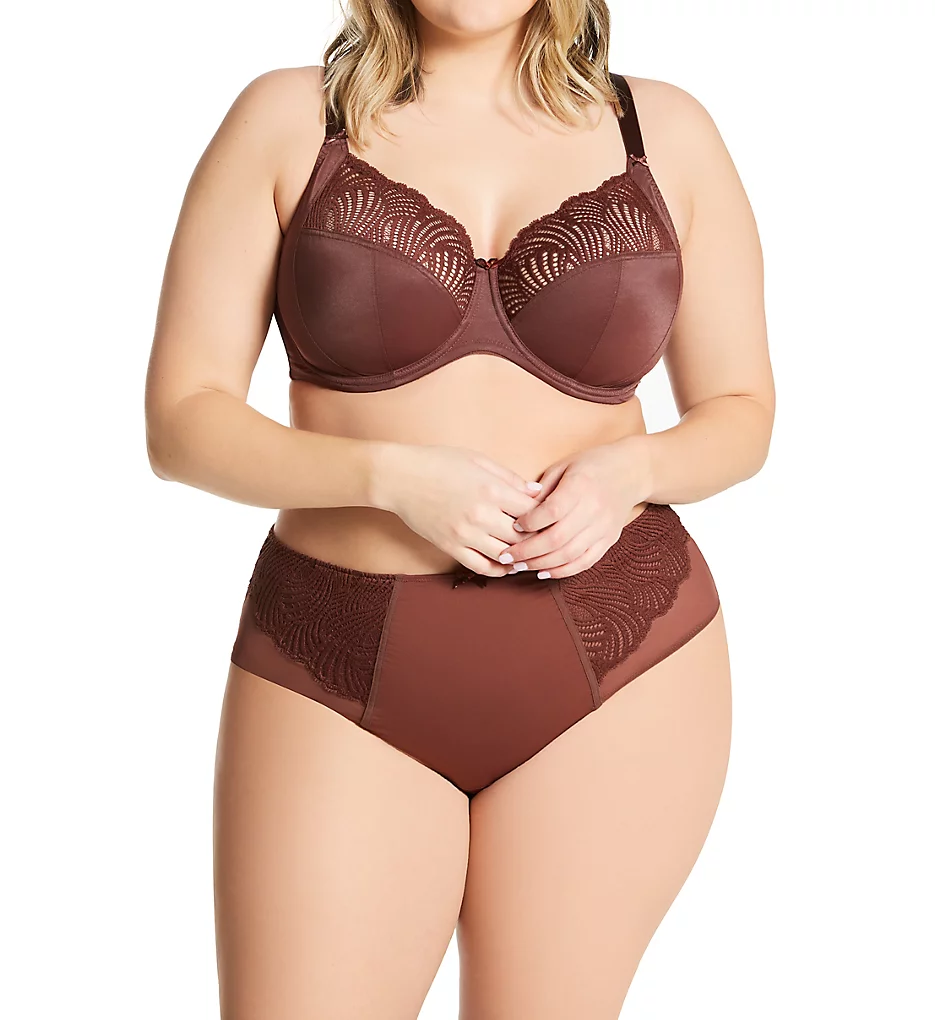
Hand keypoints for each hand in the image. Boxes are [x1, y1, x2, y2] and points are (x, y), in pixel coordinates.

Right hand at [378, 444, 543, 575]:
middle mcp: (481, 515)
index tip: (551, 517)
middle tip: (546, 539)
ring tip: (530, 554)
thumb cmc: (438, 462)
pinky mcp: (450, 547)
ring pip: (505, 555)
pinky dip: (499, 570)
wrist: (399, 477)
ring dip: (521, 557)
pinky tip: (507, 565)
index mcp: (491, 489)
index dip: (546, 515)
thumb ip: (510, 478)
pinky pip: (481, 566)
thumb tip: (537, 492)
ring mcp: (465, 534)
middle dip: (537, 538)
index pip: (533, 511)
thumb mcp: (478, 460)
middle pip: (522, 536)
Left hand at [502, 436, 652, 578]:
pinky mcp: (609, 539)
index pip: (552, 511)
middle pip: (557, 538)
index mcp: (580, 485)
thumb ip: (542, 489)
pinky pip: (585, 561)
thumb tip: (517, 510)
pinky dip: (563, 570)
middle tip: (506, 556)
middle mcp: (594, 508)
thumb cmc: (591, 465)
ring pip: (569, 554)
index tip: (513, 525)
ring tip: (520, 566)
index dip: (529, 522)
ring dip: (541, 564)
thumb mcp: (563, 466)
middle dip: (528, 551)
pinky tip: (544, 572)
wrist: (632, 471)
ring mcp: (604, 527)